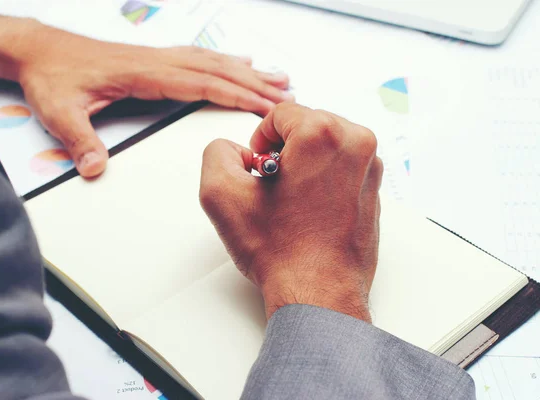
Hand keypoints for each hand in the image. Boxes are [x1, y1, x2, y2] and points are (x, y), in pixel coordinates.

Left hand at [0, 8, 291, 176]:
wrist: (38, 51)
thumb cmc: (51, 76)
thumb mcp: (58, 112)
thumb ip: (78, 139)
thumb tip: (94, 168)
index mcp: (144, 74)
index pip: (202, 83)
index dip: (237, 94)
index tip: (267, 105)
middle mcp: (157, 62)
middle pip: (218, 70)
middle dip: (256, 84)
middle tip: (288, 95)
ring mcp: (158, 58)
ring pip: (213, 61)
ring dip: (248, 70)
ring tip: (278, 77)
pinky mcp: (155, 59)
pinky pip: (200, 58)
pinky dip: (226, 61)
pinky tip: (239, 62)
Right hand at [200, 103, 382, 321]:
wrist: (319, 293)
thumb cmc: (281, 251)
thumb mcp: (221, 194)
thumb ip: (217, 152)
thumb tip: (236, 150)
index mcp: (323, 134)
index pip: (281, 113)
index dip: (260, 140)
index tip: (258, 169)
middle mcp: (356, 144)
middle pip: (306, 124)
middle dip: (284, 150)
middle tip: (273, 186)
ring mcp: (371, 167)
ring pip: (326, 144)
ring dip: (304, 162)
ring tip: (292, 199)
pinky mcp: (375, 189)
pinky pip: (342, 166)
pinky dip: (322, 178)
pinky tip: (309, 208)